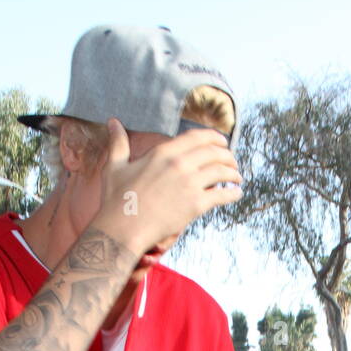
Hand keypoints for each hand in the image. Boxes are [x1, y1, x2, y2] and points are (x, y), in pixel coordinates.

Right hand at [96, 118, 241, 259]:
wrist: (122, 228)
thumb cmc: (116, 199)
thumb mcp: (115, 166)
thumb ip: (118, 143)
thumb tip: (112, 122)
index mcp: (163, 152)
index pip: (197, 137)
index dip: (214, 138)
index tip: (222, 142)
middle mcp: (179, 164)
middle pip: (214, 152)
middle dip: (227, 156)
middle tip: (232, 162)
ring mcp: (189, 184)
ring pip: (222, 172)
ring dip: (233, 173)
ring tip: (237, 177)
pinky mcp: (195, 205)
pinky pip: (222, 195)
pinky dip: (233, 193)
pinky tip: (237, 193)